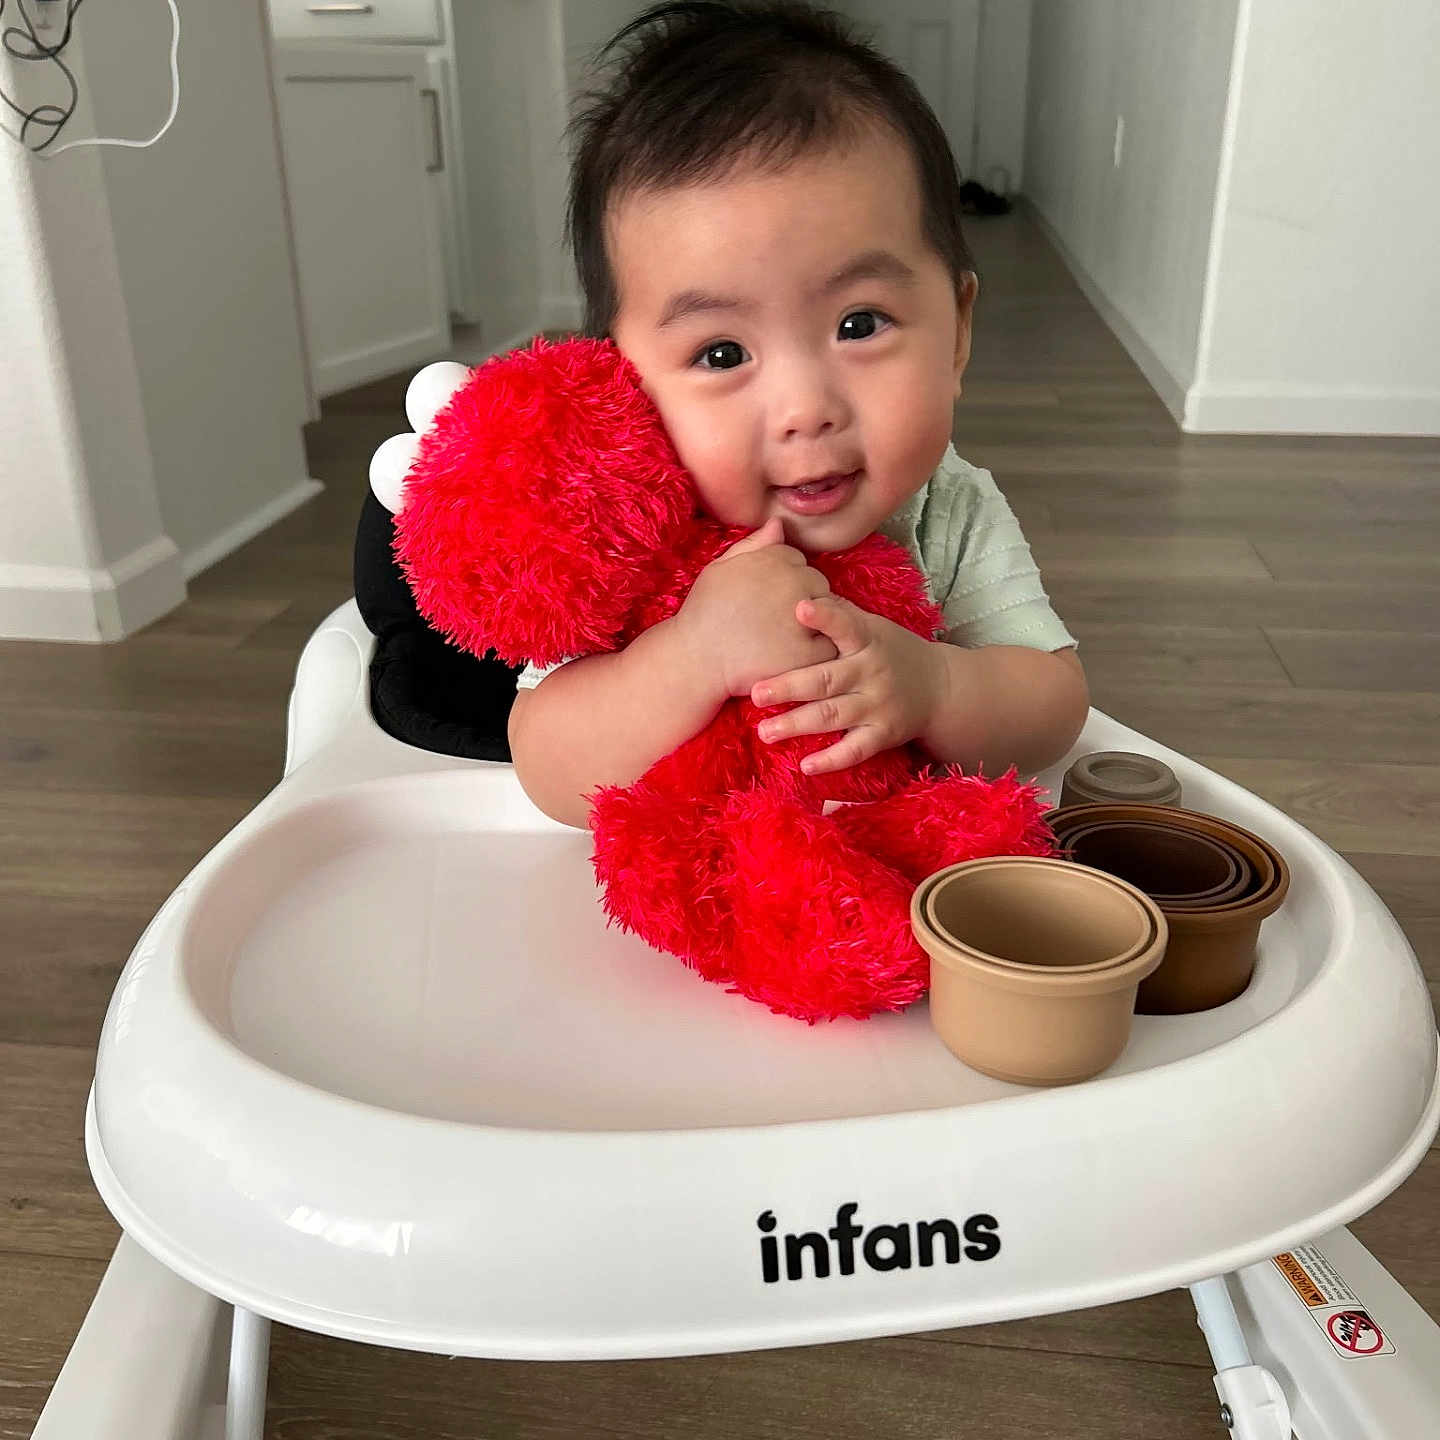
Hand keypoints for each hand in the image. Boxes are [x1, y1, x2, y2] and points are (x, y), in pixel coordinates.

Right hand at [676, 518, 839, 697]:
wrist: (696, 660)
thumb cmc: (703, 614)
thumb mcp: (720, 569)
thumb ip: (752, 544)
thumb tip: (778, 523)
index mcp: (772, 560)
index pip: (796, 558)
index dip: (783, 578)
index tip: (767, 597)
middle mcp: (792, 582)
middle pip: (816, 581)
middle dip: (803, 595)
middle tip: (776, 619)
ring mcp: (803, 617)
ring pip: (828, 609)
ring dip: (816, 620)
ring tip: (785, 637)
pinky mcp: (808, 652)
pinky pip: (830, 644)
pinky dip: (820, 648)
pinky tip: (797, 654)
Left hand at [750, 596, 952, 774]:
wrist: (940, 689)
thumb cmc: (892, 651)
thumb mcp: (873, 626)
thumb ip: (840, 614)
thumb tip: (798, 589)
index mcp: (868, 639)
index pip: (847, 625)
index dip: (825, 617)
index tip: (799, 608)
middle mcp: (873, 672)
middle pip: (827, 680)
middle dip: (790, 687)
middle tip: (755, 693)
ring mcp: (878, 705)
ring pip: (833, 716)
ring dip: (797, 725)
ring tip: (765, 732)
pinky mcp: (883, 734)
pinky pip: (855, 750)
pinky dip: (831, 760)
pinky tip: (805, 766)